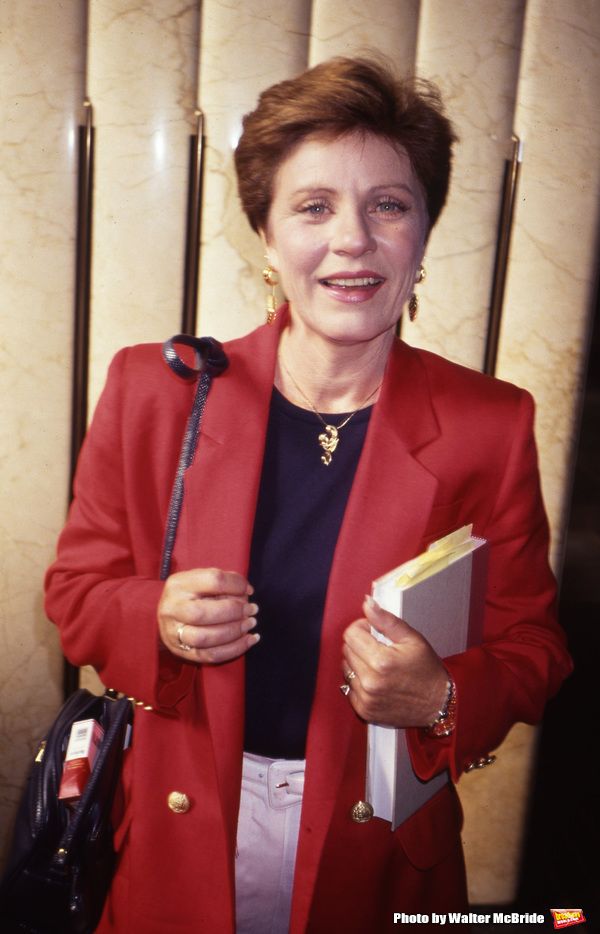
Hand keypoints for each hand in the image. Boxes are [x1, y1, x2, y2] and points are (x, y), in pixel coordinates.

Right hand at [158, 567, 258, 663]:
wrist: (168, 615)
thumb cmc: (190, 595)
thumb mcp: (201, 580)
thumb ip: (223, 583)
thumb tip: (246, 592)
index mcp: (179, 584)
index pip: (212, 580)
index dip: (236, 585)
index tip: (248, 590)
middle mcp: (172, 608)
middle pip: (203, 613)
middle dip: (233, 612)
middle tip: (251, 610)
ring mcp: (174, 633)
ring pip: (205, 638)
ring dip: (234, 632)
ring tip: (249, 624)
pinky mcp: (182, 652)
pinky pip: (210, 655)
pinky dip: (234, 649)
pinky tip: (249, 640)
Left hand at [341, 595, 448, 727]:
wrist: (438, 704)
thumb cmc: (427, 670)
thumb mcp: (412, 639)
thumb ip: (386, 620)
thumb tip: (367, 603)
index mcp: (381, 661)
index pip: (351, 634)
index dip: (362, 628)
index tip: (374, 632)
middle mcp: (370, 682)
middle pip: (346, 650)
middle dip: (360, 645)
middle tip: (380, 649)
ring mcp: (365, 698)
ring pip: (346, 668)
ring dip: (358, 663)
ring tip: (379, 666)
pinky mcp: (364, 710)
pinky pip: (349, 687)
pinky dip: (359, 681)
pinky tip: (377, 680)